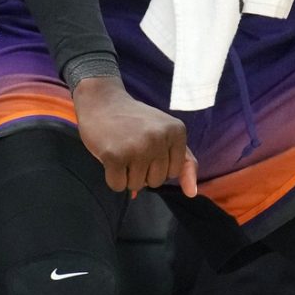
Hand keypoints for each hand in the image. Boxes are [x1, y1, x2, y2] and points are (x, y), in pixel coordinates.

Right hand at [72, 75, 197, 195]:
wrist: (102, 100)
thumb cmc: (135, 121)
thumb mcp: (165, 133)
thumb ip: (184, 161)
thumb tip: (192, 193)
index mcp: (176, 131)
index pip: (173, 172)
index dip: (158, 164)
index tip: (147, 145)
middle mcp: (159, 138)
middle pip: (156, 181)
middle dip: (142, 171)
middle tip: (132, 147)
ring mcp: (137, 147)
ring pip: (137, 186)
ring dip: (126, 175)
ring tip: (121, 151)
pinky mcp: (115, 156)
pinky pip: (118, 186)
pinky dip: (112, 178)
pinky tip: (110, 157)